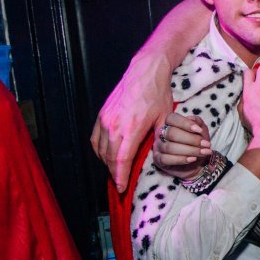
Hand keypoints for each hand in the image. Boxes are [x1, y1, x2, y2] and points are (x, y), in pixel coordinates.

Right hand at [91, 53, 173, 190]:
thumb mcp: (164, 119)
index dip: (120, 176)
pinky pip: (95, 138)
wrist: (145, 72)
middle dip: (114, 173)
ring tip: (115, 171)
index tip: (121, 188)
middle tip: (119, 184)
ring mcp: (105, 119)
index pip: (122, 160)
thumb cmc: (158, 94)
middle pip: (109, 158)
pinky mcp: (101, 114)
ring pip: (100, 149)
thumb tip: (159, 155)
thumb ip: (159, 139)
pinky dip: (99, 150)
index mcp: (131, 128)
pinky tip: (107, 155)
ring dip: (107, 162)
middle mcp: (114, 125)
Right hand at [152, 112, 210, 179]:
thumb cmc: (198, 144)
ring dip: (189, 150)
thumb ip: (198, 122)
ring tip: (202, 152)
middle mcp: (161, 133)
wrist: (199, 163)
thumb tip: (191, 119)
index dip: (186, 124)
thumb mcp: (201, 131)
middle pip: (171, 133)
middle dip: (191, 139)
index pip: (172, 118)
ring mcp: (158, 147)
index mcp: (170, 123)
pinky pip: (166, 159)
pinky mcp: (159, 160)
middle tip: (205, 144)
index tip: (200, 130)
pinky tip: (192, 159)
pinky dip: (181, 159)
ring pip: (170, 147)